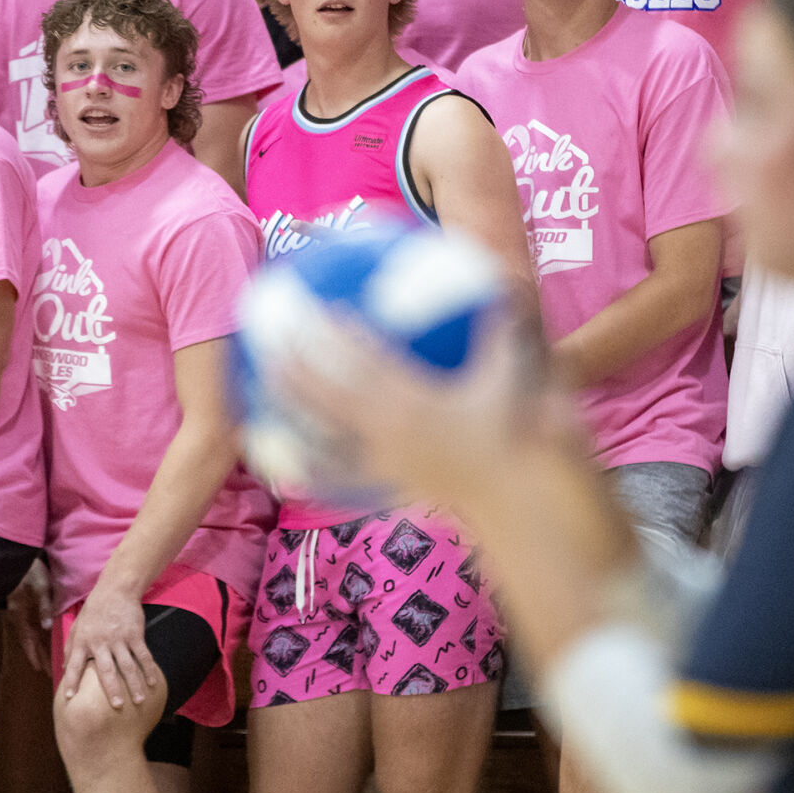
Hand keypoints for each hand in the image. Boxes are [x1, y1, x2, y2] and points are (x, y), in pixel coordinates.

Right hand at [6, 559, 53, 673]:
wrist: (16, 557)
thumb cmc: (29, 571)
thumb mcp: (39, 587)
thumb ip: (43, 606)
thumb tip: (46, 627)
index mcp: (21, 614)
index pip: (28, 640)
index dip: (34, 654)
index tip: (39, 669)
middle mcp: (19, 616)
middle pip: (29, 640)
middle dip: (38, 655)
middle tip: (47, 670)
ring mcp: (21, 611)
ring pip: (30, 634)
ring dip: (38, 646)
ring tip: (47, 659)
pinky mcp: (24, 605)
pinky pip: (31, 625)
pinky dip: (37, 635)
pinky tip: (43, 638)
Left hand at [60, 580, 158, 707]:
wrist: (116, 589)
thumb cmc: (94, 610)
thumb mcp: (77, 626)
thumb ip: (71, 648)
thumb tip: (63, 670)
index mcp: (84, 641)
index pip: (75, 664)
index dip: (72, 681)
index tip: (70, 698)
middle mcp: (101, 642)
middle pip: (106, 669)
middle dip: (112, 689)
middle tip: (117, 706)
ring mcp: (120, 638)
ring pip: (128, 665)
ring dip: (134, 683)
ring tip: (139, 700)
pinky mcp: (135, 634)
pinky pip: (143, 655)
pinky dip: (149, 669)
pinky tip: (153, 682)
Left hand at [272, 305, 556, 506]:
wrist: (534, 512)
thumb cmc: (532, 442)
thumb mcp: (521, 375)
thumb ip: (503, 325)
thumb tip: (499, 279)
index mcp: (417, 404)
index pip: (363, 362)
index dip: (333, 333)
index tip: (309, 306)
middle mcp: (391, 435)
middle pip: (328, 396)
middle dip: (295, 365)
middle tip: (265, 335)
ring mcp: (387, 466)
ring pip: (325, 438)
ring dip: (291, 414)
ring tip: (259, 395)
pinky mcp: (393, 489)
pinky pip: (345, 478)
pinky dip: (313, 470)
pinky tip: (289, 466)